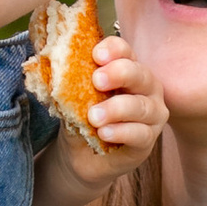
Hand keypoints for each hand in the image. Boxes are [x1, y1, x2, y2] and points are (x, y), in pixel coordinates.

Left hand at [72, 31, 163, 179]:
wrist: (80, 155)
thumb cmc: (81, 118)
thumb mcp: (72, 97)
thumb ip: (70, 81)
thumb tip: (54, 66)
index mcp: (127, 68)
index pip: (125, 51)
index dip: (113, 50)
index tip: (95, 56)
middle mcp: (145, 87)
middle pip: (140, 73)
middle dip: (119, 73)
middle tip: (97, 80)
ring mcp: (152, 113)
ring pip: (142, 106)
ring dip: (116, 109)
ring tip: (94, 117)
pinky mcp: (149, 139)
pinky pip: (141, 133)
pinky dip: (121, 132)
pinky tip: (104, 133)